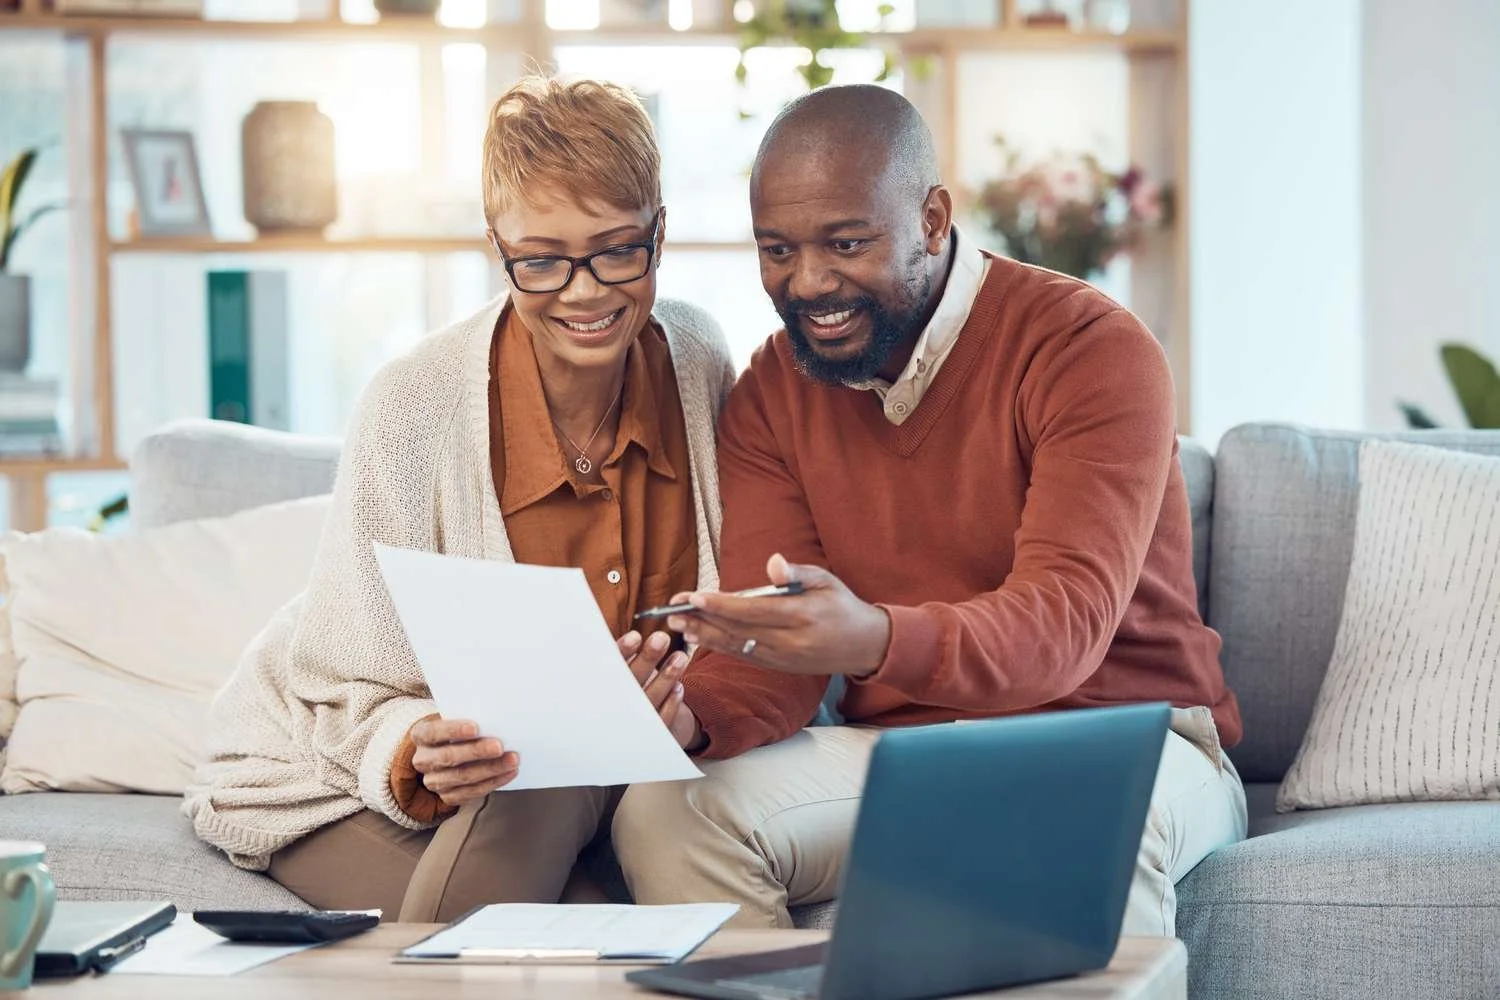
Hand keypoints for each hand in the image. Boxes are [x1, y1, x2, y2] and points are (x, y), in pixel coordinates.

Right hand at [408, 716, 518, 808]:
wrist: (447, 750)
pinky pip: (471, 792)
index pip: (433, 733)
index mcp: (421, 735)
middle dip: (476, 752)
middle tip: (499, 746)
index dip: (453, 731)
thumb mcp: (457, 719)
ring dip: (490, 769)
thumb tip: (497, 719)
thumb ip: (470, 718)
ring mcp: (434, 781)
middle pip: (448, 757)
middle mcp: (423, 760)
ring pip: (462, 777)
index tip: (476, 727)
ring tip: (512, 760)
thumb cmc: (457, 730)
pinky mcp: (448, 796)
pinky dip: (493, 782)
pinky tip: (509, 773)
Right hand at [617, 629, 700, 748]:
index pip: (608, 668)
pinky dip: (671, 704)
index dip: (622, 652)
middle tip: (661, 638)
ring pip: (648, 700)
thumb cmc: (620, 687)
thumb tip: (621, 625)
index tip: (636, 636)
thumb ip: (617, 653)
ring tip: (681, 657)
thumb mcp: (614, 670)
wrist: (622, 731)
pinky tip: (680, 687)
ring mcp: (630, 723)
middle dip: (646, 660)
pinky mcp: (648, 734)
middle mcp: (612, 706)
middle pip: (630, 682)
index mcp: (600, 685)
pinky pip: (660, 721)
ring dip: (666, 678)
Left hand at [665, 554, 890, 677]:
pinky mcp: (778, 666)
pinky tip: (699, 637)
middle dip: (703, 619)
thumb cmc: (842, 605)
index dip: (722, 605)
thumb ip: (796, 572)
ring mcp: (782, 658)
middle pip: (738, 631)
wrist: (863, 645)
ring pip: (736, 646)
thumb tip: (773, 562)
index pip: (754, 611)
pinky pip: (743, 655)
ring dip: (704, 635)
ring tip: (677, 624)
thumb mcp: (825, 580)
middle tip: (672, 610)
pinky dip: (719, 646)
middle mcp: (789, 642)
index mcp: (802, 616)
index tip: (696, 596)